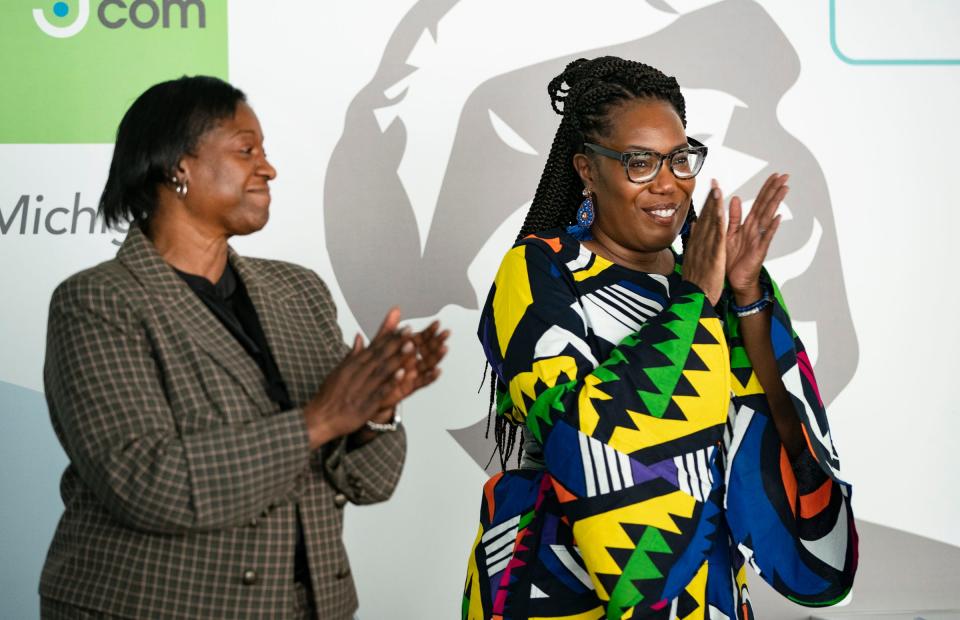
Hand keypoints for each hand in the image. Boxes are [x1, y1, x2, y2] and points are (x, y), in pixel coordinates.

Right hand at [303, 307, 413, 448]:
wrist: (320, 419)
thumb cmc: (329, 396)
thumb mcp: (338, 372)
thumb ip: (352, 355)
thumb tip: (359, 337)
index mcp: (351, 366)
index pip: (373, 348)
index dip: (389, 337)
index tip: (401, 328)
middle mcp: (356, 375)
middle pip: (379, 356)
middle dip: (395, 342)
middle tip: (409, 330)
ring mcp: (361, 390)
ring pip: (381, 371)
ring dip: (397, 358)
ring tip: (410, 347)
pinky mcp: (365, 405)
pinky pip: (380, 392)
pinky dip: (391, 382)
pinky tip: (402, 374)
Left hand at [367, 320, 449, 423]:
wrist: (366, 391)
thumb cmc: (373, 369)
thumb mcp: (380, 344)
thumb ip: (389, 327)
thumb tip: (395, 309)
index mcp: (405, 351)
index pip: (421, 338)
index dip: (429, 331)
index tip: (437, 323)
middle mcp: (410, 362)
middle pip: (428, 350)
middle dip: (438, 341)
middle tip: (446, 333)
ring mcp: (411, 374)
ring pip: (428, 364)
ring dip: (437, 356)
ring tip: (444, 348)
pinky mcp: (408, 387)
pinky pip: (422, 382)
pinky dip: (430, 377)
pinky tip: (437, 371)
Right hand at [682, 180, 725, 304]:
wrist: (695, 296)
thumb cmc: (695, 280)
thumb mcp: (692, 257)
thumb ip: (694, 239)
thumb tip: (694, 224)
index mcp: (696, 243)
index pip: (702, 220)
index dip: (707, 204)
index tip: (711, 190)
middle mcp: (699, 242)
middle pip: (706, 217)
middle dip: (710, 199)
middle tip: (714, 182)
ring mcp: (706, 247)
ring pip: (711, 223)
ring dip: (714, 205)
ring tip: (717, 189)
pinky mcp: (714, 254)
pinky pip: (717, 235)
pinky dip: (719, 221)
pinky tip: (721, 211)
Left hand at [726, 173, 787, 303]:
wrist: (734, 280)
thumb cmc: (732, 259)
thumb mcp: (729, 234)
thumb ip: (733, 218)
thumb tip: (735, 199)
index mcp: (747, 225)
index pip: (759, 203)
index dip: (766, 189)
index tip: (774, 176)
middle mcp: (755, 230)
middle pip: (766, 206)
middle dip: (775, 191)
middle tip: (785, 176)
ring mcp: (758, 239)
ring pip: (768, 217)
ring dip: (776, 203)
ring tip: (784, 189)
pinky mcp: (759, 250)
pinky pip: (765, 237)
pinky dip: (771, 227)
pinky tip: (778, 217)